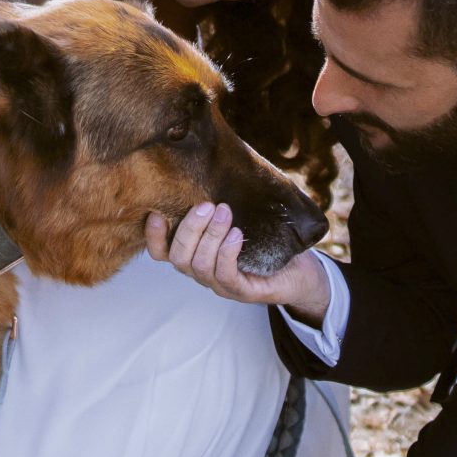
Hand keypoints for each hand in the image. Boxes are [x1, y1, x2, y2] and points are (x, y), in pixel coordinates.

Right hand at [146, 204, 332, 322]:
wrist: (303, 270)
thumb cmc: (269, 241)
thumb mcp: (241, 217)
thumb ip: (221, 203)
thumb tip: (213, 165)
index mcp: (196, 254)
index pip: (162, 252)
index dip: (153, 236)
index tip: (155, 213)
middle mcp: (202, 272)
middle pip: (177, 257)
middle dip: (189, 228)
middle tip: (207, 205)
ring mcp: (221, 285)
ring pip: (199, 265)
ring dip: (210, 236)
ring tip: (225, 213)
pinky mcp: (242, 291)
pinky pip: (225, 276)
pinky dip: (227, 253)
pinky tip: (237, 235)